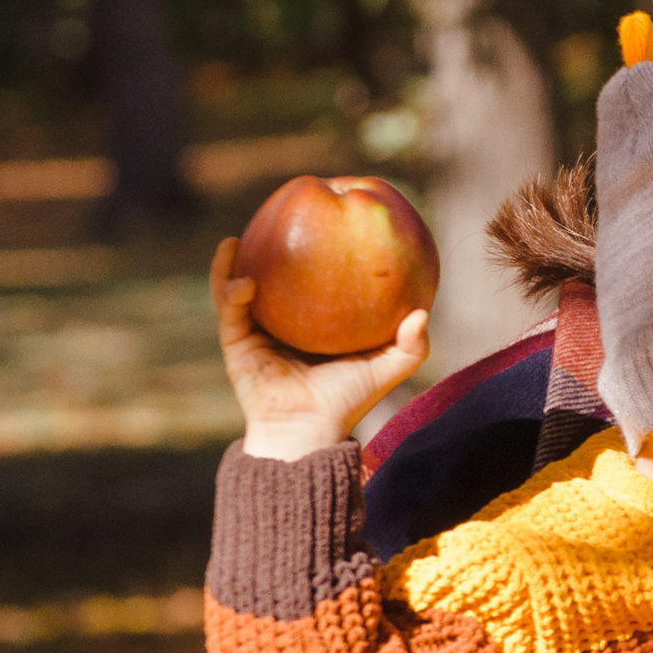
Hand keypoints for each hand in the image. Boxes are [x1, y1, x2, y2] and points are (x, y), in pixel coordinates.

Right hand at [213, 236, 427, 460]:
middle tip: (271, 220)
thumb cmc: (348, 401)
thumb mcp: (386, 370)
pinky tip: (244, 279)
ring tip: (235, 239)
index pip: (307, 283)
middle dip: (262, 251)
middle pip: (269, 279)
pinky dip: (231, 292)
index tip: (320, 223)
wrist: (310, 432)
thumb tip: (423, 311)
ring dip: (232, 264)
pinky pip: (229, 311)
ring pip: (237, 290)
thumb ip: (410, 345)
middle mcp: (281, 325)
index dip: (309, 255)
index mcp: (310, 325)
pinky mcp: (236, 345)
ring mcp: (255, 333)